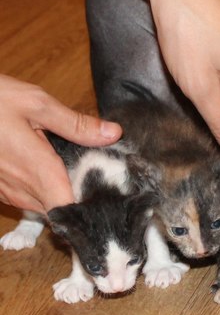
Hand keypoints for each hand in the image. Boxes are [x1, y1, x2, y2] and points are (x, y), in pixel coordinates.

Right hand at [0, 76, 121, 213]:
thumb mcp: (36, 103)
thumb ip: (76, 124)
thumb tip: (113, 134)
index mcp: (37, 169)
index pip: (69, 209)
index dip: (89, 212)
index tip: (107, 203)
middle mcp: (19, 187)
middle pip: (57, 210)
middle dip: (78, 202)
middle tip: (98, 186)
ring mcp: (3, 190)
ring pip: (40, 206)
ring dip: (57, 197)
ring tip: (77, 178)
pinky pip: (22, 198)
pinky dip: (38, 191)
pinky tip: (47, 171)